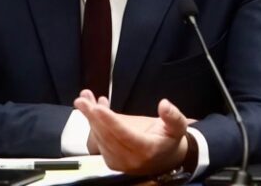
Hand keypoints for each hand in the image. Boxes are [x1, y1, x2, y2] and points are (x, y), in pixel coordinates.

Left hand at [74, 89, 188, 175]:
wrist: (166, 159)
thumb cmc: (170, 140)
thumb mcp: (178, 127)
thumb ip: (173, 116)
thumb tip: (164, 104)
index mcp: (146, 150)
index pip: (124, 135)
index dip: (110, 121)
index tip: (97, 109)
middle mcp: (130, 159)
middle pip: (107, 136)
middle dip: (92, 116)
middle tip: (82, 100)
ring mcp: (119, 161)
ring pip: (100, 137)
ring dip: (90, 118)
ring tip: (84, 99)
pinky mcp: (111, 159)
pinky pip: (99, 140)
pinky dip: (93, 123)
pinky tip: (92, 108)